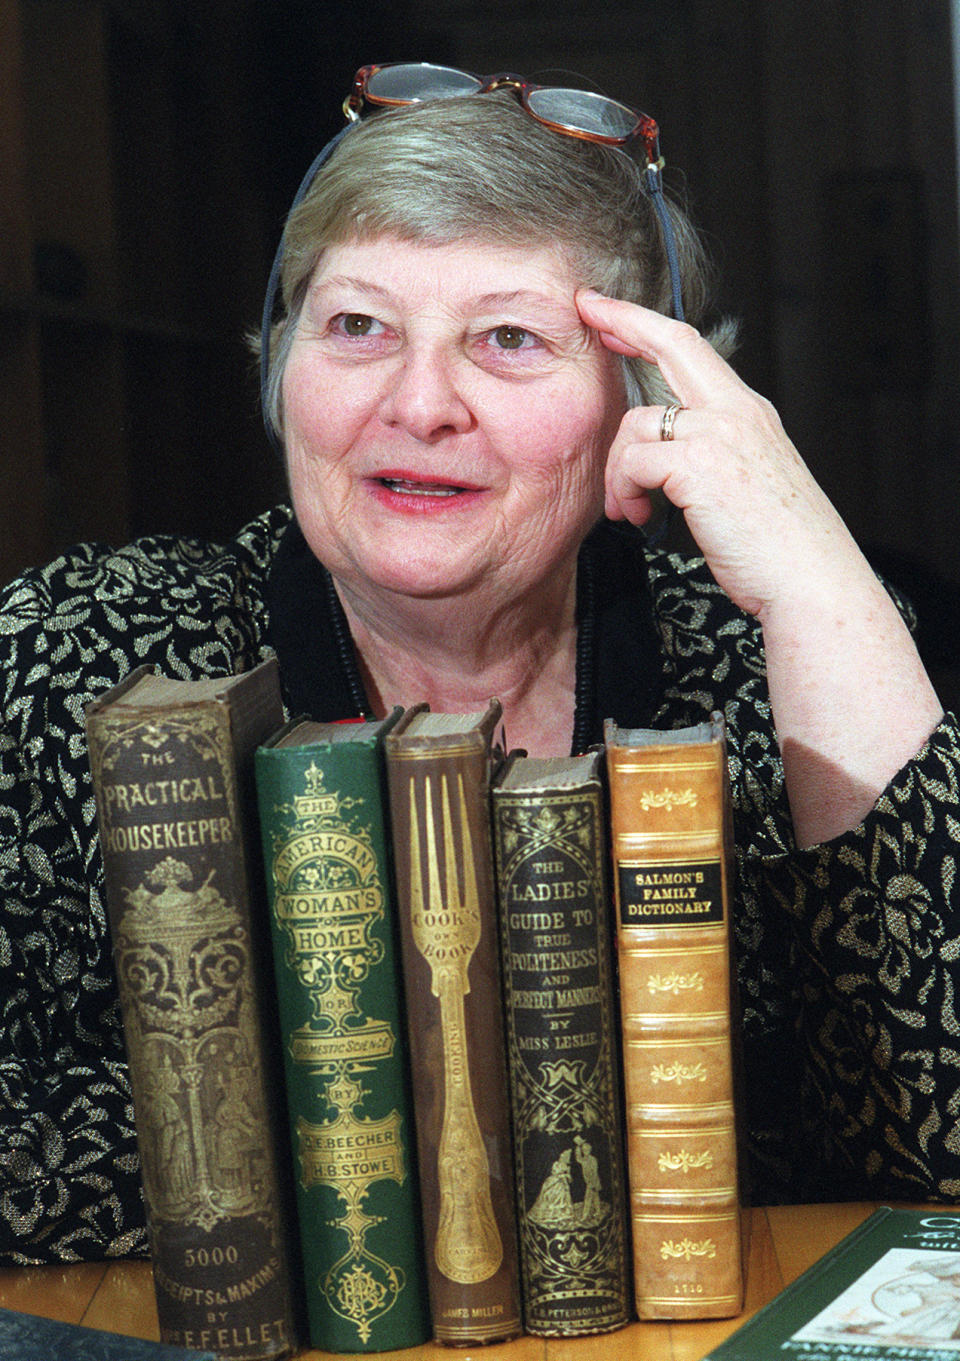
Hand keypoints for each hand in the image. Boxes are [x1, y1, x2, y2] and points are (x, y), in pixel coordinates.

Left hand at [576, 289, 941, 844]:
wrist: (810, 581)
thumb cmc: (777, 550)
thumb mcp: (746, 485)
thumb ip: (708, 458)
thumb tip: (654, 461)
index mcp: (749, 414)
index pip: (693, 349)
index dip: (647, 324)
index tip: (611, 313)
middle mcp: (737, 412)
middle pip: (672, 342)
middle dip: (623, 322)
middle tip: (586, 314)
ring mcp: (720, 434)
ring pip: (635, 425)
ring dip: (616, 470)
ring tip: (627, 509)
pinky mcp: (699, 465)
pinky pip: (633, 461)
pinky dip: (624, 490)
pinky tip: (638, 517)